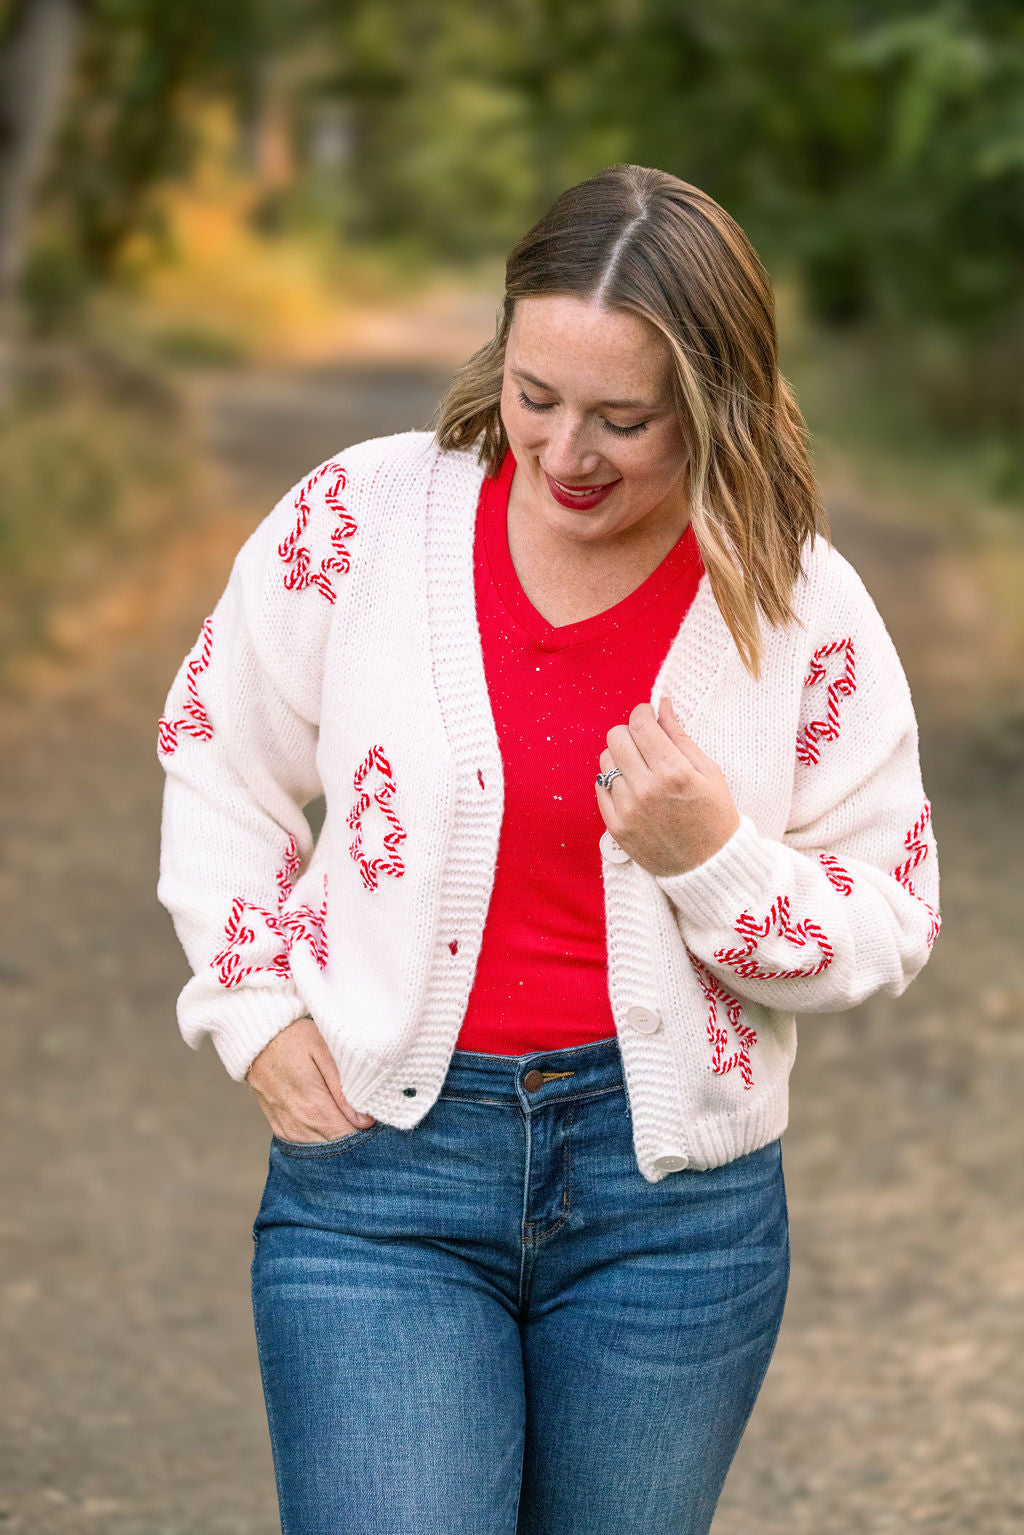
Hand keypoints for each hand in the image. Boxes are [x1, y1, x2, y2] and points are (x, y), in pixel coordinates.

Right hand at [245, 1016, 374, 1142]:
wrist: (256, 1039)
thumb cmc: (294, 1040)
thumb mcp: (323, 1052)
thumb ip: (343, 1088)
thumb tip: (365, 1121)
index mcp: (314, 1107)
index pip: (349, 1138)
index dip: (366, 1132)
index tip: (374, 1117)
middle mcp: (300, 1125)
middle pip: (336, 1146)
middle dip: (354, 1136)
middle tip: (364, 1115)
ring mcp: (288, 1129)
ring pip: (321, 1149)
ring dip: (337, 1137)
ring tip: (347, 1114)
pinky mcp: (280, 1127)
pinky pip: (305, 1144)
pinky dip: (320, 1137)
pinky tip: (329, 1120)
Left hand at [596, 697, 739, 877]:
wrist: (709, 867)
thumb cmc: (715, 816)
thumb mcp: (708, 771)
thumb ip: (680, 735)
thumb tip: (661, 704)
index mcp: (673, 772)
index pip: (640, 724)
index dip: (643, 713)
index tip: (648, 716)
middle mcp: (646, 789)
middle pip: (616, 737)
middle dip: (630, 733)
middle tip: (645, 743)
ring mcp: (627, 810)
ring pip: (605, 761)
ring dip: (621, 758)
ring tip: (640, 768)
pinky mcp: (616, 827)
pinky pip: (600, 788)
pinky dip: (613, 782)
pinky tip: (632, 788)